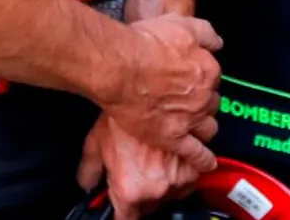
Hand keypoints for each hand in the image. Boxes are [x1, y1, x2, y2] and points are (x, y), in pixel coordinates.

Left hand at [78, 116, 201, 219]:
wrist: (143, 84)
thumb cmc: (118, 112)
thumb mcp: (95, 143)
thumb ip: (90, 170)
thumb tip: (86, 183)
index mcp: (131, 191)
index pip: (130, 219)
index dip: (128, 211)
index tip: (129, 204)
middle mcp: (159, 188)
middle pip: (160, 203)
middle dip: (154, 189)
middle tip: (149, 170)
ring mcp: (182, 174)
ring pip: (184, 186)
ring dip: (177, 176)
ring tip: (168, 158)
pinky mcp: (200, 155)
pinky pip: (203, 165)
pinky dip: (197, 158)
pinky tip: (186, 146)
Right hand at [103, 15, 222, 172]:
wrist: (121, 66)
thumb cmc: (146, 42)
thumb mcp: (182, 25)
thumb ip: (205, 33)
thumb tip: (218, 44)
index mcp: (208, 70)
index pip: (213, 79)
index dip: (202, 81)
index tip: (192, 82)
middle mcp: (204, 96)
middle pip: (211, 104)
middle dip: (203, 104)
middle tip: (189, 104)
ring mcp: (190, 118)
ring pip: (207, 128)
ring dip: (204, 129)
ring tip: (197, 131)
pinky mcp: (172, 137)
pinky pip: (194, 153)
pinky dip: (203, 160)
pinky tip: (207, 165)